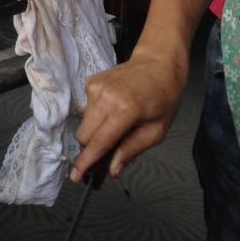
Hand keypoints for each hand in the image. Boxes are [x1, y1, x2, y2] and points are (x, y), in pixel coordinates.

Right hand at [71, 49, 187, 181]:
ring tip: (116, 129)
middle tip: (105, 157)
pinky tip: (113, 111)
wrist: (158, 63)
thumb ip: (131, 150)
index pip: (99, 142)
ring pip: (84, 123)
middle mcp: (104, 97)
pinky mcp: (90, 82)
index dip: (86, 162)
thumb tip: (111, 170)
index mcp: (125, 110)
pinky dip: (97, 117)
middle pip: (84, 135)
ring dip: (95, 133)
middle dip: (91, 149)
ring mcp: (94, 87)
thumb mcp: (157, 131)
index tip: (75, 177)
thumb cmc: (164, 98)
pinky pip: (87, 109)